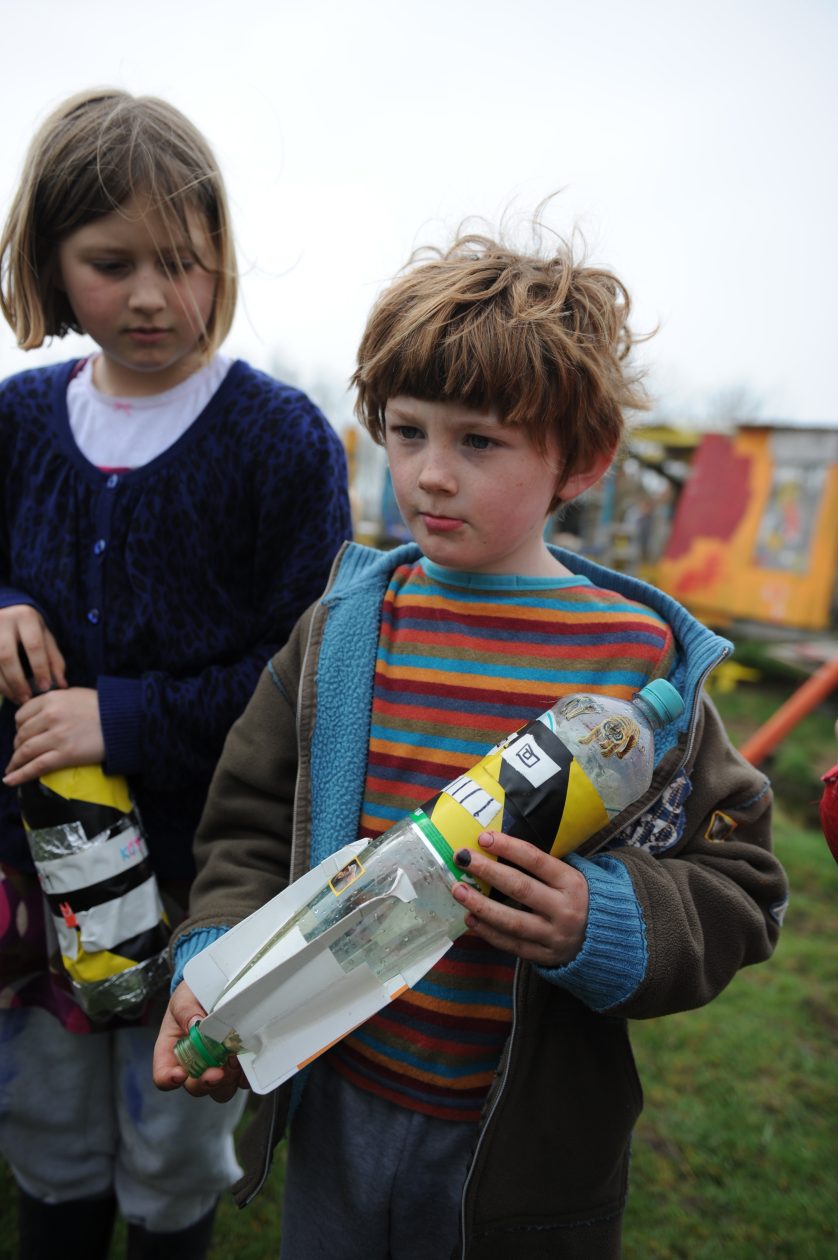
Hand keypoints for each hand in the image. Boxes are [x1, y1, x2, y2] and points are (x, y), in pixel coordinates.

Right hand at [0, 604, 66, 703]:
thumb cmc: (31, 629)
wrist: (8, 612)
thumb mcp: (46, 637)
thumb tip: (62, 686)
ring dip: (5, 686)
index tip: (45, 687)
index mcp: (25, 617)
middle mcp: (3, 621)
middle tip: (28, 698)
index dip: (40, 668)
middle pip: (7, 656)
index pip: (33, 645)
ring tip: (18, 699)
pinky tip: (8, 693)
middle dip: (18, 681)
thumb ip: (55, 660)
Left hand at [3, 687, 104, 785]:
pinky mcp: (65, 755)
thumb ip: (56, 702)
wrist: (127, 720)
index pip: (22, 715)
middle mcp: (50, 716)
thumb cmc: (106, 706)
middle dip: (18, 745)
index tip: (22, 733)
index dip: (19, 726)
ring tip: (12, 768)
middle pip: (22, 734)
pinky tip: (9, 780)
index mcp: (52, 699)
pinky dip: (19, 775)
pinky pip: (36, 766)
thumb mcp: (76, 695)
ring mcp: (57, 736)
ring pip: (25, 751)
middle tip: (21, 752)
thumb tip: (42, 713)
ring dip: (16, 761)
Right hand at [153, 981, 247, 1101]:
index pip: (163, 1076)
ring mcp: (216, 1068)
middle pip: (195, 1087)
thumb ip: (186, 1011)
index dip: (169, 1080)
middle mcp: (193, 1065)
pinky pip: (242, 1081)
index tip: (179, 1074)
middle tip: (217, 1072)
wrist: (216, 987)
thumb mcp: (184, 998)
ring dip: (228, 1080)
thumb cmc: (192, 996)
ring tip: (235, 1060)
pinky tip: (247, 1058)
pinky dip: (245, 1074)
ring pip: (220, 1090)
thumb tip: (196, 1024)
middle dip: (206, 1083)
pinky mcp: (236, 1067)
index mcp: (171, 1052)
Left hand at [450, 831, 588, 967]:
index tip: (483, 838)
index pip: (536, 860)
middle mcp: (564, 909)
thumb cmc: (582, 899)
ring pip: (512, 921)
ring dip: (481, 905)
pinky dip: (489, 933)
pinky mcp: (545, 956)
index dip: (508, 847)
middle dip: (487, 871)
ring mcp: (554, 936)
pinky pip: (512, 944)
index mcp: (572, 883)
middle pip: (520, 888)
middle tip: (462, 858)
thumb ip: (545, 865)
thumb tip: (502, 845)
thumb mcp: (575, 876)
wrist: (609, 941)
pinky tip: (471, 919)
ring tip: (458, 890)